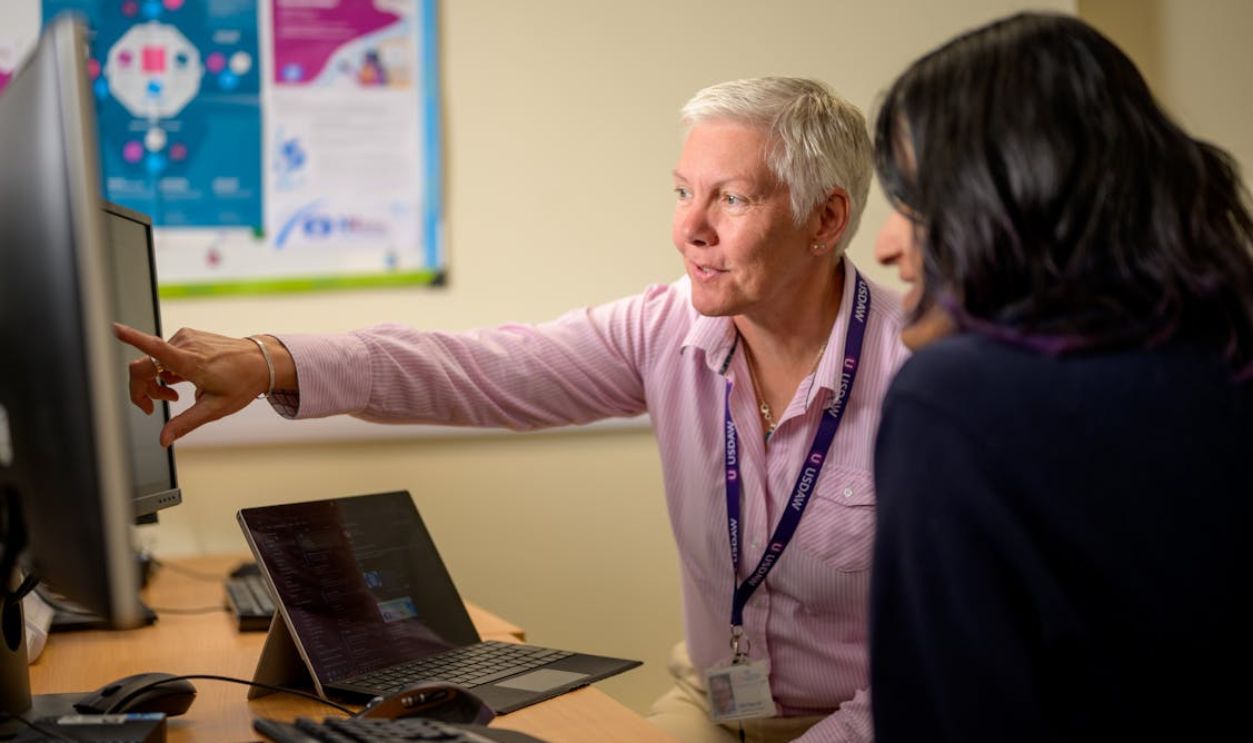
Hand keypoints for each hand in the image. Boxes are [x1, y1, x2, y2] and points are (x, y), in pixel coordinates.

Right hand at [113, 323, 272, 445]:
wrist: (262, 362)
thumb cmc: (242, 383)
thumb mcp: (215, 408)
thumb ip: (185, 423)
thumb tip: (163, 439)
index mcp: (191, 362)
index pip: (156, 349)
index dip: (133, 339)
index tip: (115, 328)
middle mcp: (185, 344)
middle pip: (144, 366)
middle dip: (143, 389)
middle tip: (156, 407)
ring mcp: (186, 337)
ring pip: (152, 362)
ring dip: (155, 382)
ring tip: (175, 395)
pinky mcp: (187, 336)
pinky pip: (163, 354)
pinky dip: (164, 371)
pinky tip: (180, 381)